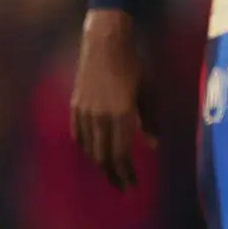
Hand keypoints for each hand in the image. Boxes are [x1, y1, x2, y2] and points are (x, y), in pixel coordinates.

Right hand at [70, 10, 152, 190]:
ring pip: (89, 148)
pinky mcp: (74, 106)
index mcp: (120, 115)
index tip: (132, 184)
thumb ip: (150, 121)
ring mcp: (84, 112)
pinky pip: (78, 134)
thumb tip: (153, 147)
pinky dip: (86, 147)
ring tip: (111, 171)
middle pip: (103, 156)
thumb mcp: (148, 92)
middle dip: (113, 173)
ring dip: (100, 163)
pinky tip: (93, 151)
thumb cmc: (133, 66)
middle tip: (122, 185)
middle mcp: (99, 118)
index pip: (120, 154)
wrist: (104, 44)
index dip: (125, 173)